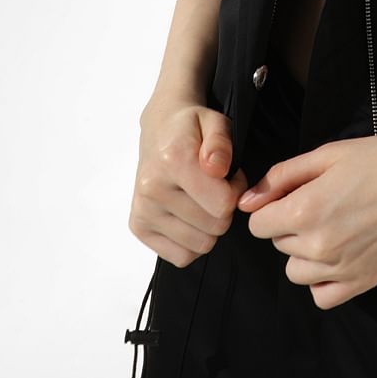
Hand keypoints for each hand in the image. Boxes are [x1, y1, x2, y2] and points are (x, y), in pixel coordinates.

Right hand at [129, 92, 249, 267]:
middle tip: (216, 186)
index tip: (230, 176)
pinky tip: (189, 215)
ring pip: (200, 245)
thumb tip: (216, 168)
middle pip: (215, 227)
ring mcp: (143, 211)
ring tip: (202, 198)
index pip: (223, 204)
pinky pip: (182, 257)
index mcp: (173, 160)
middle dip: (224, 208)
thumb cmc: (191, 128)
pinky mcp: (139, 227)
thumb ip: (221, 142)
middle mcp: (152, 188)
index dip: (236, 190)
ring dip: (209, 226)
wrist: (159, 129)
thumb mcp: (216, 121)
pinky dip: (192, 242)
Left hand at [237, 129, 376, 308]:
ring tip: (333, 225)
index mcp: (306, 211)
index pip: (259, 225)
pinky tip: (338, 254)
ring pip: (296, 272)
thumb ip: (283, 176)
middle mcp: (320, 247)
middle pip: (278, 245)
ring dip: (305, 252)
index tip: (291, 195)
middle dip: (291, 224)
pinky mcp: (364, 282)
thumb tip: (249, 199)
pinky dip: (323, 280)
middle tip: (323, 201)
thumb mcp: (329, 154)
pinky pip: (323, 296)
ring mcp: (343, 269)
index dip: (271, 205)